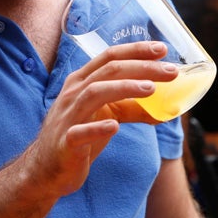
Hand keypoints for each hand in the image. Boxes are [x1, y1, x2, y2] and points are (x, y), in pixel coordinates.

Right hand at [21, 41, 177, 197]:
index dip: (136, 50)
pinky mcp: (66, 142)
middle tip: (171, 71)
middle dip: (141, 67)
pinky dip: (97, 127)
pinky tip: (114, 127)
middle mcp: (74, 93)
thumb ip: (132, 108)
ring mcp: (68, 116)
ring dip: (124, 88)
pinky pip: (80, 132)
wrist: (46, 168)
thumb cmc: (79, 136)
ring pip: (95, 93)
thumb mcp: (107, 115)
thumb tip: (167, 107)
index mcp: (82, 81)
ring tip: (151, 89)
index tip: (162, 48)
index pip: (110, 56)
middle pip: (109, 70)